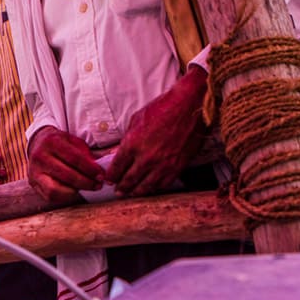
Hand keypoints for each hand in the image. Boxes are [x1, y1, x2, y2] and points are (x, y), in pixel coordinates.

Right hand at [27, 126, 103, 203]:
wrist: (38, 144)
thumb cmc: (61, 144)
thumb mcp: (73, 141)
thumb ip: (86, 154)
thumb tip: (101, 170)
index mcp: (51, 142)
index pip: (75, 158)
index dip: (90, 169)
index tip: (101, 175)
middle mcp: (40, 156)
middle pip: (66, 175)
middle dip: (86, 182)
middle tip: (98, 185)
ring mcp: (34, 171)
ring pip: (55, 189)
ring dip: (75, 192)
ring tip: (87, 190)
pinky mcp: (33, 182)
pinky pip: (50, 196)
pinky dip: (65, 196)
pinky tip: (75, 192)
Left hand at [106, 66, 207, 196]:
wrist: (190, 106)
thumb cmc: (163, 108)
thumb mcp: (136, 119)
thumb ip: (126, 138)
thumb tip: (118, 152)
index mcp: (132, 144)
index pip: (117, 167)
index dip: (111, 176)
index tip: (110, 179)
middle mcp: (146, 158)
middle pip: (129, 180)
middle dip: (121, 187)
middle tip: (118, 191)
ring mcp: (162, 165)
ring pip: (146, 186)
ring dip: (136, 192)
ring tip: (131, 193)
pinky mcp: (177, 167)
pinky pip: (163, 184)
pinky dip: (155, 188)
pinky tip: (150, 188)